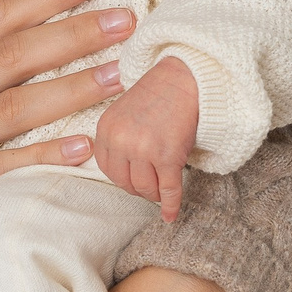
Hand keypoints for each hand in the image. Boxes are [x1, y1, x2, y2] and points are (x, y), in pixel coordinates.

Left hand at [93, 57, 199, 220]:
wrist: (186, 76)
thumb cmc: (159, 92)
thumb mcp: (124, 112)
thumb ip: (119, 137)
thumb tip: (124, 169)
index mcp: (106, 129)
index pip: (106, 168)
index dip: (122, 178)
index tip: (133, 180)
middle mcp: (121, 141)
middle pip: (125, 183)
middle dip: (138, 189)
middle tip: (150, 187)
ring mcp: (144, 149)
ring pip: (145, 189)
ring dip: (154, 195)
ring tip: (163, 192)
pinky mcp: (168, 156)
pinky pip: (169, 190)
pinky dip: (170, 206)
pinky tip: (170, 216)